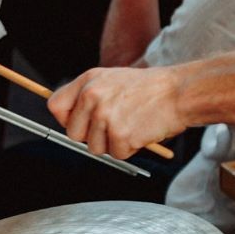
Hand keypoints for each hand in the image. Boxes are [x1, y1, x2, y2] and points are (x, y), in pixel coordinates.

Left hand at [48, 67, 186, 158]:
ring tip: (130, 125)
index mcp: (87, 82)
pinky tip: (140, 131)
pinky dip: (129, 149)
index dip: (66, 119)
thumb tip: (69, 120)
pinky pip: (116, 154)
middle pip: (73, 133)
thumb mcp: (111, 80)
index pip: (55, 106)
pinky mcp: (121, 135)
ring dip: (112, 144)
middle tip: (113, 127)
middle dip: (91, 136)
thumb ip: (88, 95)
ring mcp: (105, 117)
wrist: (179, 92)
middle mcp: (91, 97)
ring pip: (94, 147)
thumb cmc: (148, 89)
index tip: (81, 122)